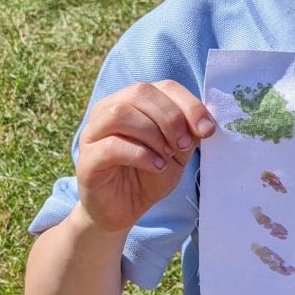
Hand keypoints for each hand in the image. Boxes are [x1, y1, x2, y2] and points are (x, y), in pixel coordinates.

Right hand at [76, 80, 214, 232]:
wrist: (126, 208)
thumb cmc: (151, 172)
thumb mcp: (179, 149)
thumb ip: (188, 131)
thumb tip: (204, 122)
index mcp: (135, 100)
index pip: (165, 86)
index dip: (189, 104)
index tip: (207, 130)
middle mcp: (110, 108)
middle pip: (141, 92)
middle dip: (171, 118)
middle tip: (183, 144)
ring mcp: (94, 132)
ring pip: (121, 113)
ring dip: (153, 134)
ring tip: (167, 155)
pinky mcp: (87, 158)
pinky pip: (111, 145)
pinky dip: (141, 154)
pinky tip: (156, 166)